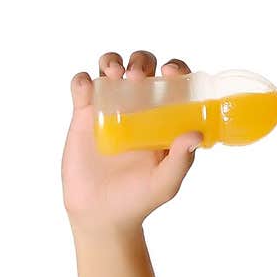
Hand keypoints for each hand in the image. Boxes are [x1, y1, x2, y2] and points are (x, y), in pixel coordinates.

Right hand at [62, 50, 203, 236]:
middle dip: (141, 61)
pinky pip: (82, 87)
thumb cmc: (138, 200)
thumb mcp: (165, 183)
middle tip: (138, 75)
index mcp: (163, 119)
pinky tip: (88, 89)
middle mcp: (138, 109)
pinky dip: (83, 80)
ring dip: (112, 61)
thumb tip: (195, 134)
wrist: (101, 215)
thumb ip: (181, 160)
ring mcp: (109, 110)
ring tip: (114, 73)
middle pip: (142, 68)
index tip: (171, 72)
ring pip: (110, 69)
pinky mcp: (83, 117)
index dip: (176, 69)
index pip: (174, 84)